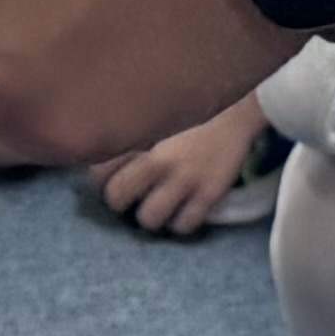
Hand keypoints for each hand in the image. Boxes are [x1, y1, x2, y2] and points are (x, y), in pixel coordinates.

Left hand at [88, 93, 268, 235]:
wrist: (237, 109)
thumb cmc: (188, 110)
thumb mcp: (152, 113)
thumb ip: (127, 132)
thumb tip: (99, 151)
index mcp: (138, 134)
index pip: (97, 170)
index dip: (102, 178)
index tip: (112, 175)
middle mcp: (157, 158)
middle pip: (116, 198)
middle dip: (120, 200)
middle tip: (132, 194)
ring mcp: (184, 179)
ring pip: (148, 219)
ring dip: (151, 215)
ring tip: (158, 204)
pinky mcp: (210, 194)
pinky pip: (184, 226)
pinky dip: (180, 222)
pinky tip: (183, 208)